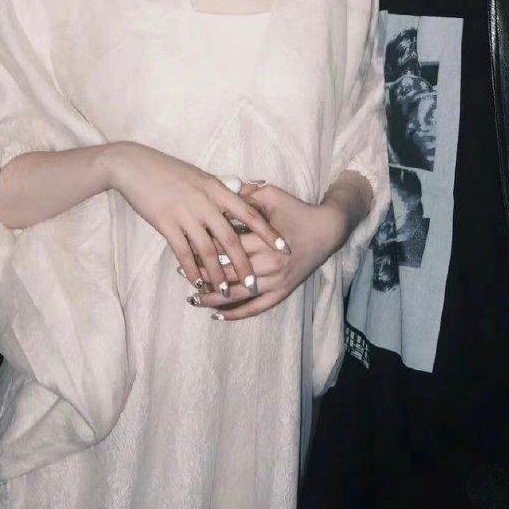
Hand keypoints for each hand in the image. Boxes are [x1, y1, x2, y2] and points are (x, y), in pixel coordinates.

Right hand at [109, 144, 286, 294]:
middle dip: (244, 264)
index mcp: (217, 189)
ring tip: (226, 292)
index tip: (283, 246)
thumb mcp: (200, 177)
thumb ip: (217, 193)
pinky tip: (197, 282)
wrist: (135, 166)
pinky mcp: (166, 223)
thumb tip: (236, 204)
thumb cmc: (168, 171)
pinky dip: (191, 269)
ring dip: (217, 273)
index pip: (249, 213)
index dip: (268, 232)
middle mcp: (205, 202)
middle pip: (231, 238)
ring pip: (207, 250)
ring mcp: (185, 213)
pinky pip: (182, 251)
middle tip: (254, 284)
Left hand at [193, 184, 347, 320]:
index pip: (227, 247)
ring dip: (214, 298)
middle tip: (181, 272)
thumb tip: (221, 192)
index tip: (185, 247)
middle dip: (203, 273)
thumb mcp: (273, 195)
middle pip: (229, 272)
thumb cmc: (297, 210)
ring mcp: (277, 281)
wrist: (327, 230)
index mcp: (265, 240)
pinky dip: (236, 314)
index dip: (204, 248)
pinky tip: (216, 316)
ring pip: (239, 295)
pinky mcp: (282, 292)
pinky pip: (256, 309)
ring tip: (192, 298)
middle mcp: (270, 264)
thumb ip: (247, 195)